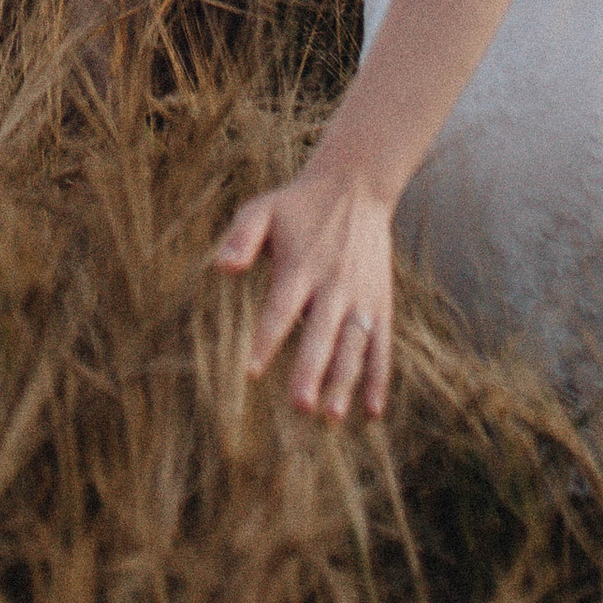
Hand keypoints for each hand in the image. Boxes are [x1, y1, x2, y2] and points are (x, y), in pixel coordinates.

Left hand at [213, 156, 394, 419]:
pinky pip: (381, 346)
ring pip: (353, 346)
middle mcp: (333, 285)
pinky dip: (378, 379)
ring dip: (344, 382)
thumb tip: (221, 267)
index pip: (281, 308)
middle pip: (320, 334)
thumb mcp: (264, 209)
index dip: (267, 339)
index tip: (251, 372)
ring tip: (331, 416)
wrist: (357, 185)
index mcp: (301, 266)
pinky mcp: (380, 304)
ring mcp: (360, 298)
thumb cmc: (300, 205)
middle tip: (300, 405)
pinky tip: (372, 412)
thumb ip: (241, 237)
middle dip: (311, 370)